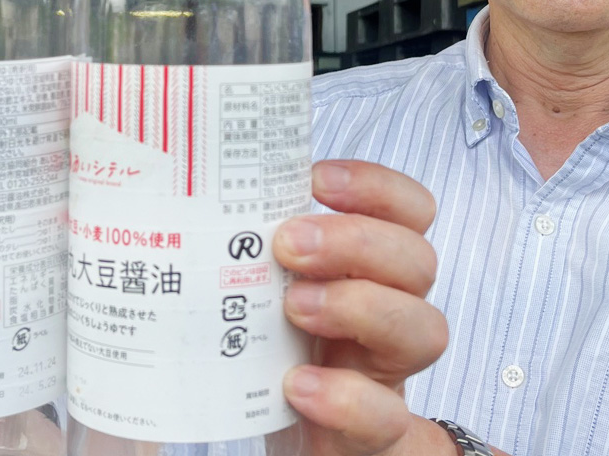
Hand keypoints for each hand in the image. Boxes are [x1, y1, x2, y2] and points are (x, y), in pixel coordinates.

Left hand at [274, 160, 459, 455]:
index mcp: (367, 269)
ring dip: (363, 305)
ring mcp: (386, 376)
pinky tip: (298, 384)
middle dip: (357, 239)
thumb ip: (248, 249)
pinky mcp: (374, 437)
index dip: (377, 187)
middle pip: (418, 260)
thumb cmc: (268, 355)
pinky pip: (389, 420)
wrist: (283, 437)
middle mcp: (388, 314)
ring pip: (426, 330)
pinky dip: (348, 398)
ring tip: (295, 306)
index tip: (316, 178)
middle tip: (289, 242)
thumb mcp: (261, 290)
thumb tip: (183, 198)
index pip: (409, 211)